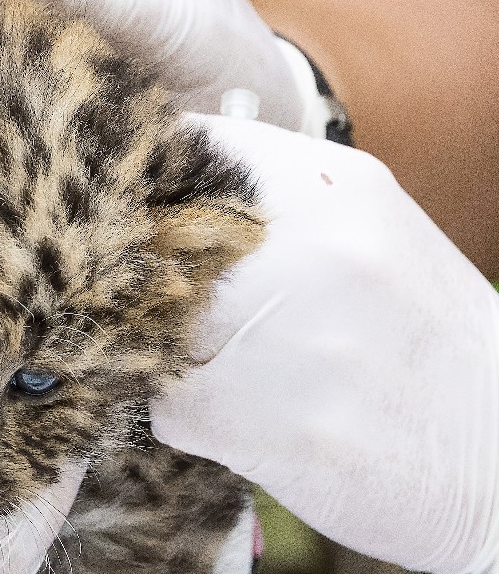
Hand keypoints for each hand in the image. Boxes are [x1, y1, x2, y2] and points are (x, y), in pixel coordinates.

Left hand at [152, 115, 498, 573]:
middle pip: (153, 240)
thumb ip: (280, 203)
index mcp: (340, 187)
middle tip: (184, 317)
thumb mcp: (375, 239)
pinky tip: (254, 427)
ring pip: (151, 328)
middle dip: (151, 281)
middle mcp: (310, 247)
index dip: (152, 186)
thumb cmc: (426, 347)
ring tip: (242, 379)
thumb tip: (166, 189)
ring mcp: (286, 335)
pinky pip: (169, 407)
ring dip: (172, 357)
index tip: (146, 219)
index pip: (193, 146)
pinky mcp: (259, 423)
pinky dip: (193, 422)